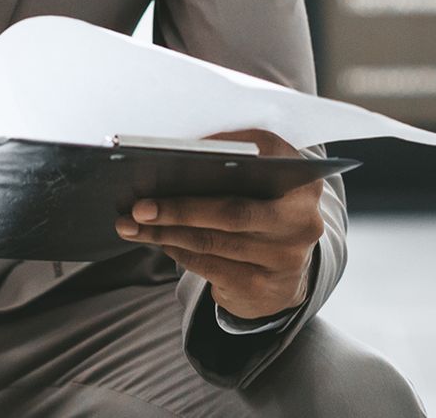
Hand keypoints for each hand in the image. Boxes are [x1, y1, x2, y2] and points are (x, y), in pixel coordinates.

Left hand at [113, 129, 323, 320]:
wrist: (283, 277)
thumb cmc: (262, 215)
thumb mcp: (263, 187)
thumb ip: (236, 167)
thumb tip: (177, 158)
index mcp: (302, 182)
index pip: (263, 154)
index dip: (222, 148)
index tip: (178, 150)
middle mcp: (300, 220)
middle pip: (232, 211)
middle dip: (180, 208)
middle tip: (140, 206)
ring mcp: (284, 258)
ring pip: (213, 242)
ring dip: (166, 232)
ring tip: (133, 224)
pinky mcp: (262, 288)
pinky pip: (208, 266)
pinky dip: (177, 251)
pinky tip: (157, 241)